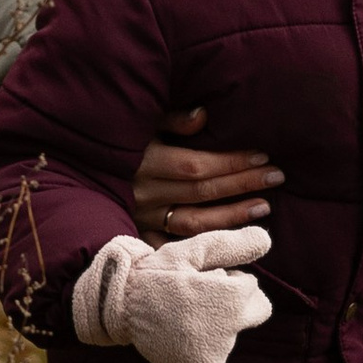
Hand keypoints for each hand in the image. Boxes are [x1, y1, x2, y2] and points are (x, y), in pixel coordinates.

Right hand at [71, 228, 274, 362]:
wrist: (119, 306)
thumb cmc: (156, 273)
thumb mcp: (192, 251)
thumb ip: (232, 245)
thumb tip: (267, 240)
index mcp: (234, 298)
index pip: (250, 286)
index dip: (225, 279)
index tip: (198, 280)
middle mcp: (231, 329)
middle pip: (255, 312)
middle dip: (234, 303)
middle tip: (198, 300)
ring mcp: (217, 355)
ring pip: (231, 334)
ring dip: (215, 325)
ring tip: (181, 317)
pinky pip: (215, 360)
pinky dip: (202, 352)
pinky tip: (180, 338)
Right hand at [132, 108, 280, 239]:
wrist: (85, 172)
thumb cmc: (120, 140)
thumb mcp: (142, 123)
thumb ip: (172, 120)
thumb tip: (204, 115)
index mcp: (143, 161)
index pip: (195, 165)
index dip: (230, 162)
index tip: (262, 156)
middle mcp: (143, 193)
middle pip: (201, 192)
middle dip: (242, 184)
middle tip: (276, 176)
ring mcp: (142, 218)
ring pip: (192, 223)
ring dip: (232, 216)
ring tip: (264, 207)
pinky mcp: (140, 236)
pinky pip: (176, 246)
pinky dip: (205, 244)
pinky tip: (234, 240)